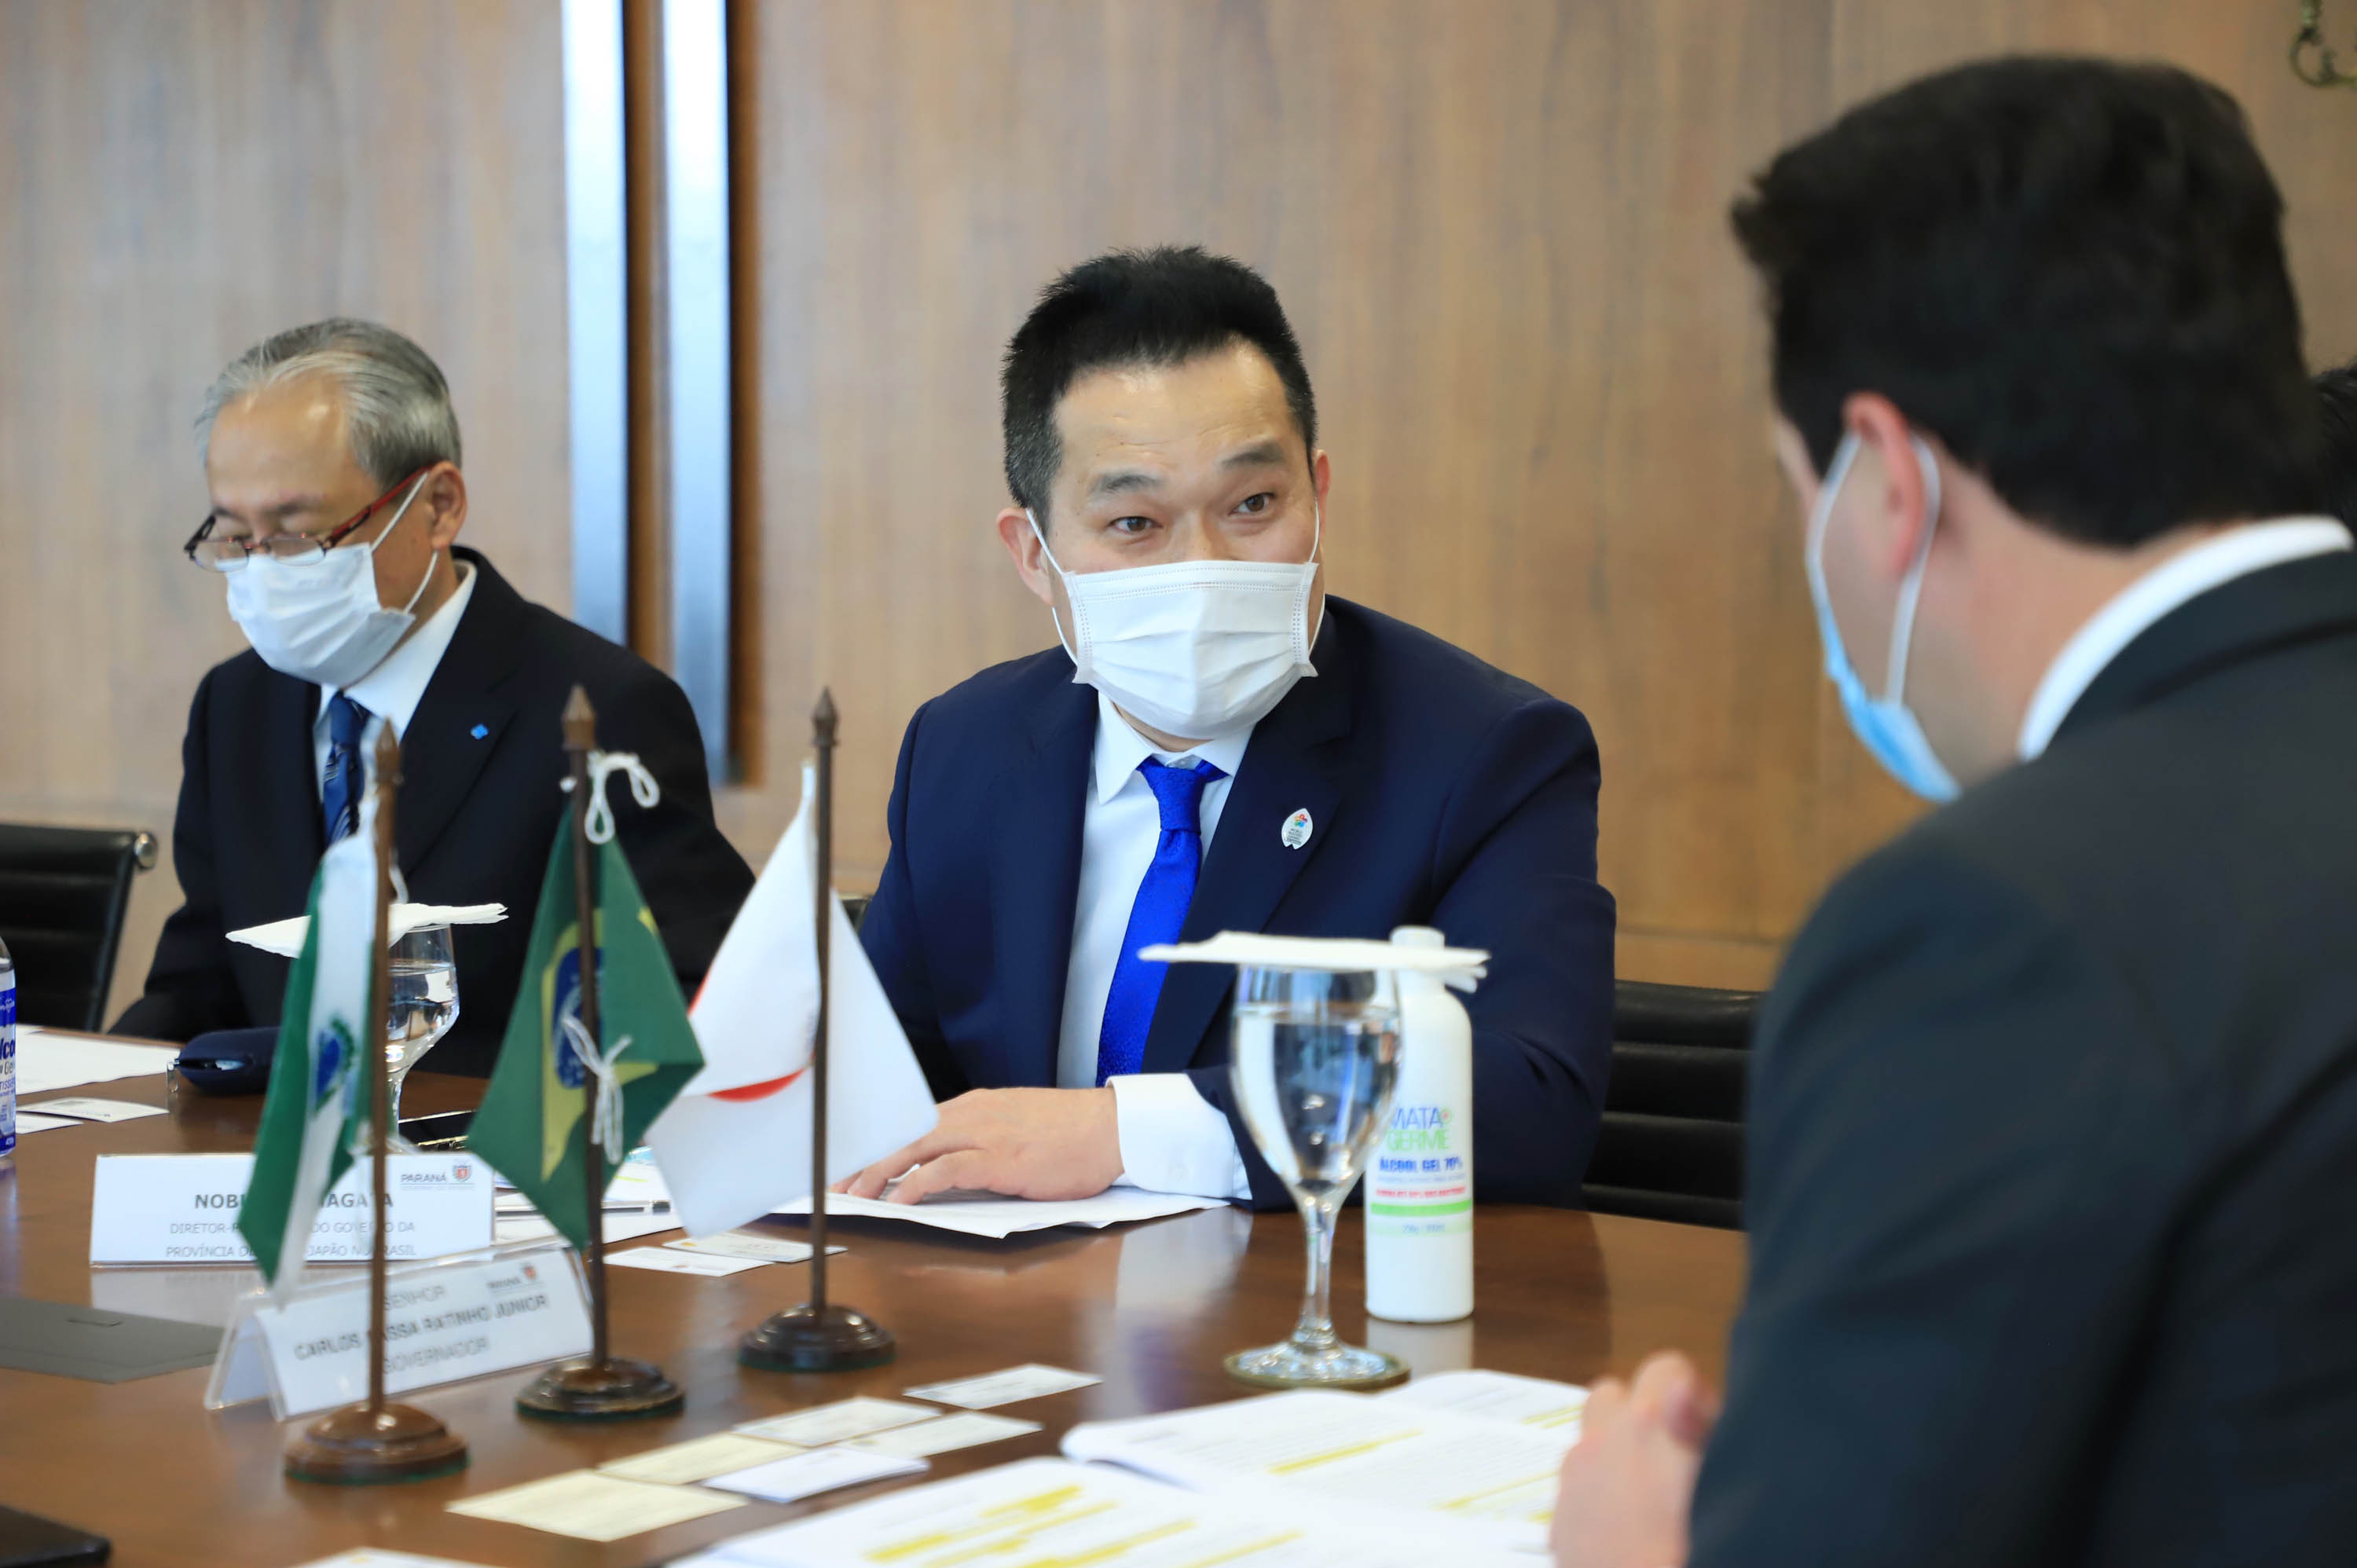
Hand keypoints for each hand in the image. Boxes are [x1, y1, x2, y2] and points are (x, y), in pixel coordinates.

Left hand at [834, 1087, 1123, 1202]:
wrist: (1113, 1129)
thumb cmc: (1075, 1134)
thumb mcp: (1021, 1127)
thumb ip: (987, 1137)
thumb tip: (956, 1162)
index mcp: (977, 1106)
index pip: (916, 1121)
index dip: (882, 1142)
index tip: (857, 1160)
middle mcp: (973, 1113)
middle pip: (904, 1132)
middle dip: (866, 1157)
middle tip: (837, 1181)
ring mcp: (985, 1134)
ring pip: (914, 1147)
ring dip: (878, 1172)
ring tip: (854, 1194)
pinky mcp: (998, 1158)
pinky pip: (943, 1171)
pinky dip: (913, 1186)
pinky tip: (896, 1203)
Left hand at [1551, 1351, 1720, 1567]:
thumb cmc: (1692, 1546)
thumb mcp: (1720, 1481)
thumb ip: (1702, 1426)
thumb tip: (1683, 1386)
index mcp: (1649, 1425)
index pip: (1666, 1368)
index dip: (1691, 1395)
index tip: (1704, 1427)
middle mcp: (1601, 1444)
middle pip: (1614, 1394)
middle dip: (1641, 1414)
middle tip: (1672, 1457)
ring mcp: (1573, 1484)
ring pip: (1588, 1440)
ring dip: (1613, 1452)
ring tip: (1648, 1495)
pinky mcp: (1558, 1524)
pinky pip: (1573, 1489)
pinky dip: (1594, 1497)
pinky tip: (1625, 1529)